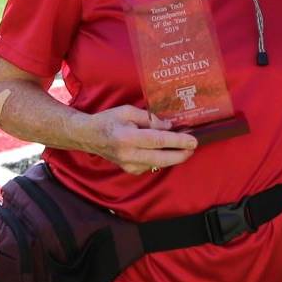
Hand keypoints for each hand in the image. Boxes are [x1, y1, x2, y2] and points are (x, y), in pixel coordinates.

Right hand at [80, 106, 196, 175]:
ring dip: (173, 156)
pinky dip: (161, 158)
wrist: (88, 136)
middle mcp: (129, 154)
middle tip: (193, 147)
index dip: (178, 141)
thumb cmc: (109, 120)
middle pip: (162, 158)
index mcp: (128, 137)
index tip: (193, 141)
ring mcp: (129, 165)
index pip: (159, 140)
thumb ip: (149, 119)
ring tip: (182, 147)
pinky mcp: (130, 170)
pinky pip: (151, 165)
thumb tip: (169, 126)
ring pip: (159, 163)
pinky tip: (165, 151)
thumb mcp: (128, 111)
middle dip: (181, 154)